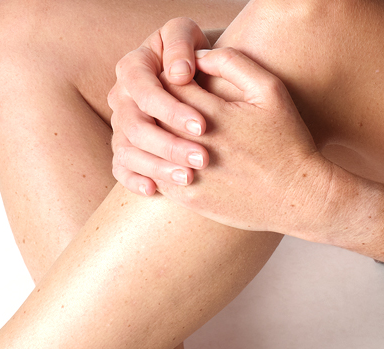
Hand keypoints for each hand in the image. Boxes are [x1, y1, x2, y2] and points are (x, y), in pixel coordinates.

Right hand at [108, 17, 214, 195]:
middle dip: (170, 146)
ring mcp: (119, 127)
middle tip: (202, 159)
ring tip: (188, 178)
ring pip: (128, 152)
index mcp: (131, 69)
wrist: (190, 74)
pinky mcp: (123, 149)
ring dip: (157, 168)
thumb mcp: (186, 34)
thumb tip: (178, 74)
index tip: (203, 126)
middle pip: (137, 128)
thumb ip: (180, 43)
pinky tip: (154, 190)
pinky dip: (133, 181)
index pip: (146, 93)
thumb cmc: (191, 52)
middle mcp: (120, 100)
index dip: (172, 111)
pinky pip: (120, 169)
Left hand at [153, 47, 333, 236]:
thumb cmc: (285, 139)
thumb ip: (233, 64)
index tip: (175, 80)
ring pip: (148, 149)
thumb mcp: (269, 91)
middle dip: (154, 107)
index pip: (170, 86)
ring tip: (162, 129)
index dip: (168, 79)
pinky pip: (154, 176)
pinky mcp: (186, 198)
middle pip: (154, 117)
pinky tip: (166, 156)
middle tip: (161, 103)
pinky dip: (154, 164)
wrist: (294, 196)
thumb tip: (196, 57)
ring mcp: (188, 174)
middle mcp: (195, 145)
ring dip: (150, 137)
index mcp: (213, 114)